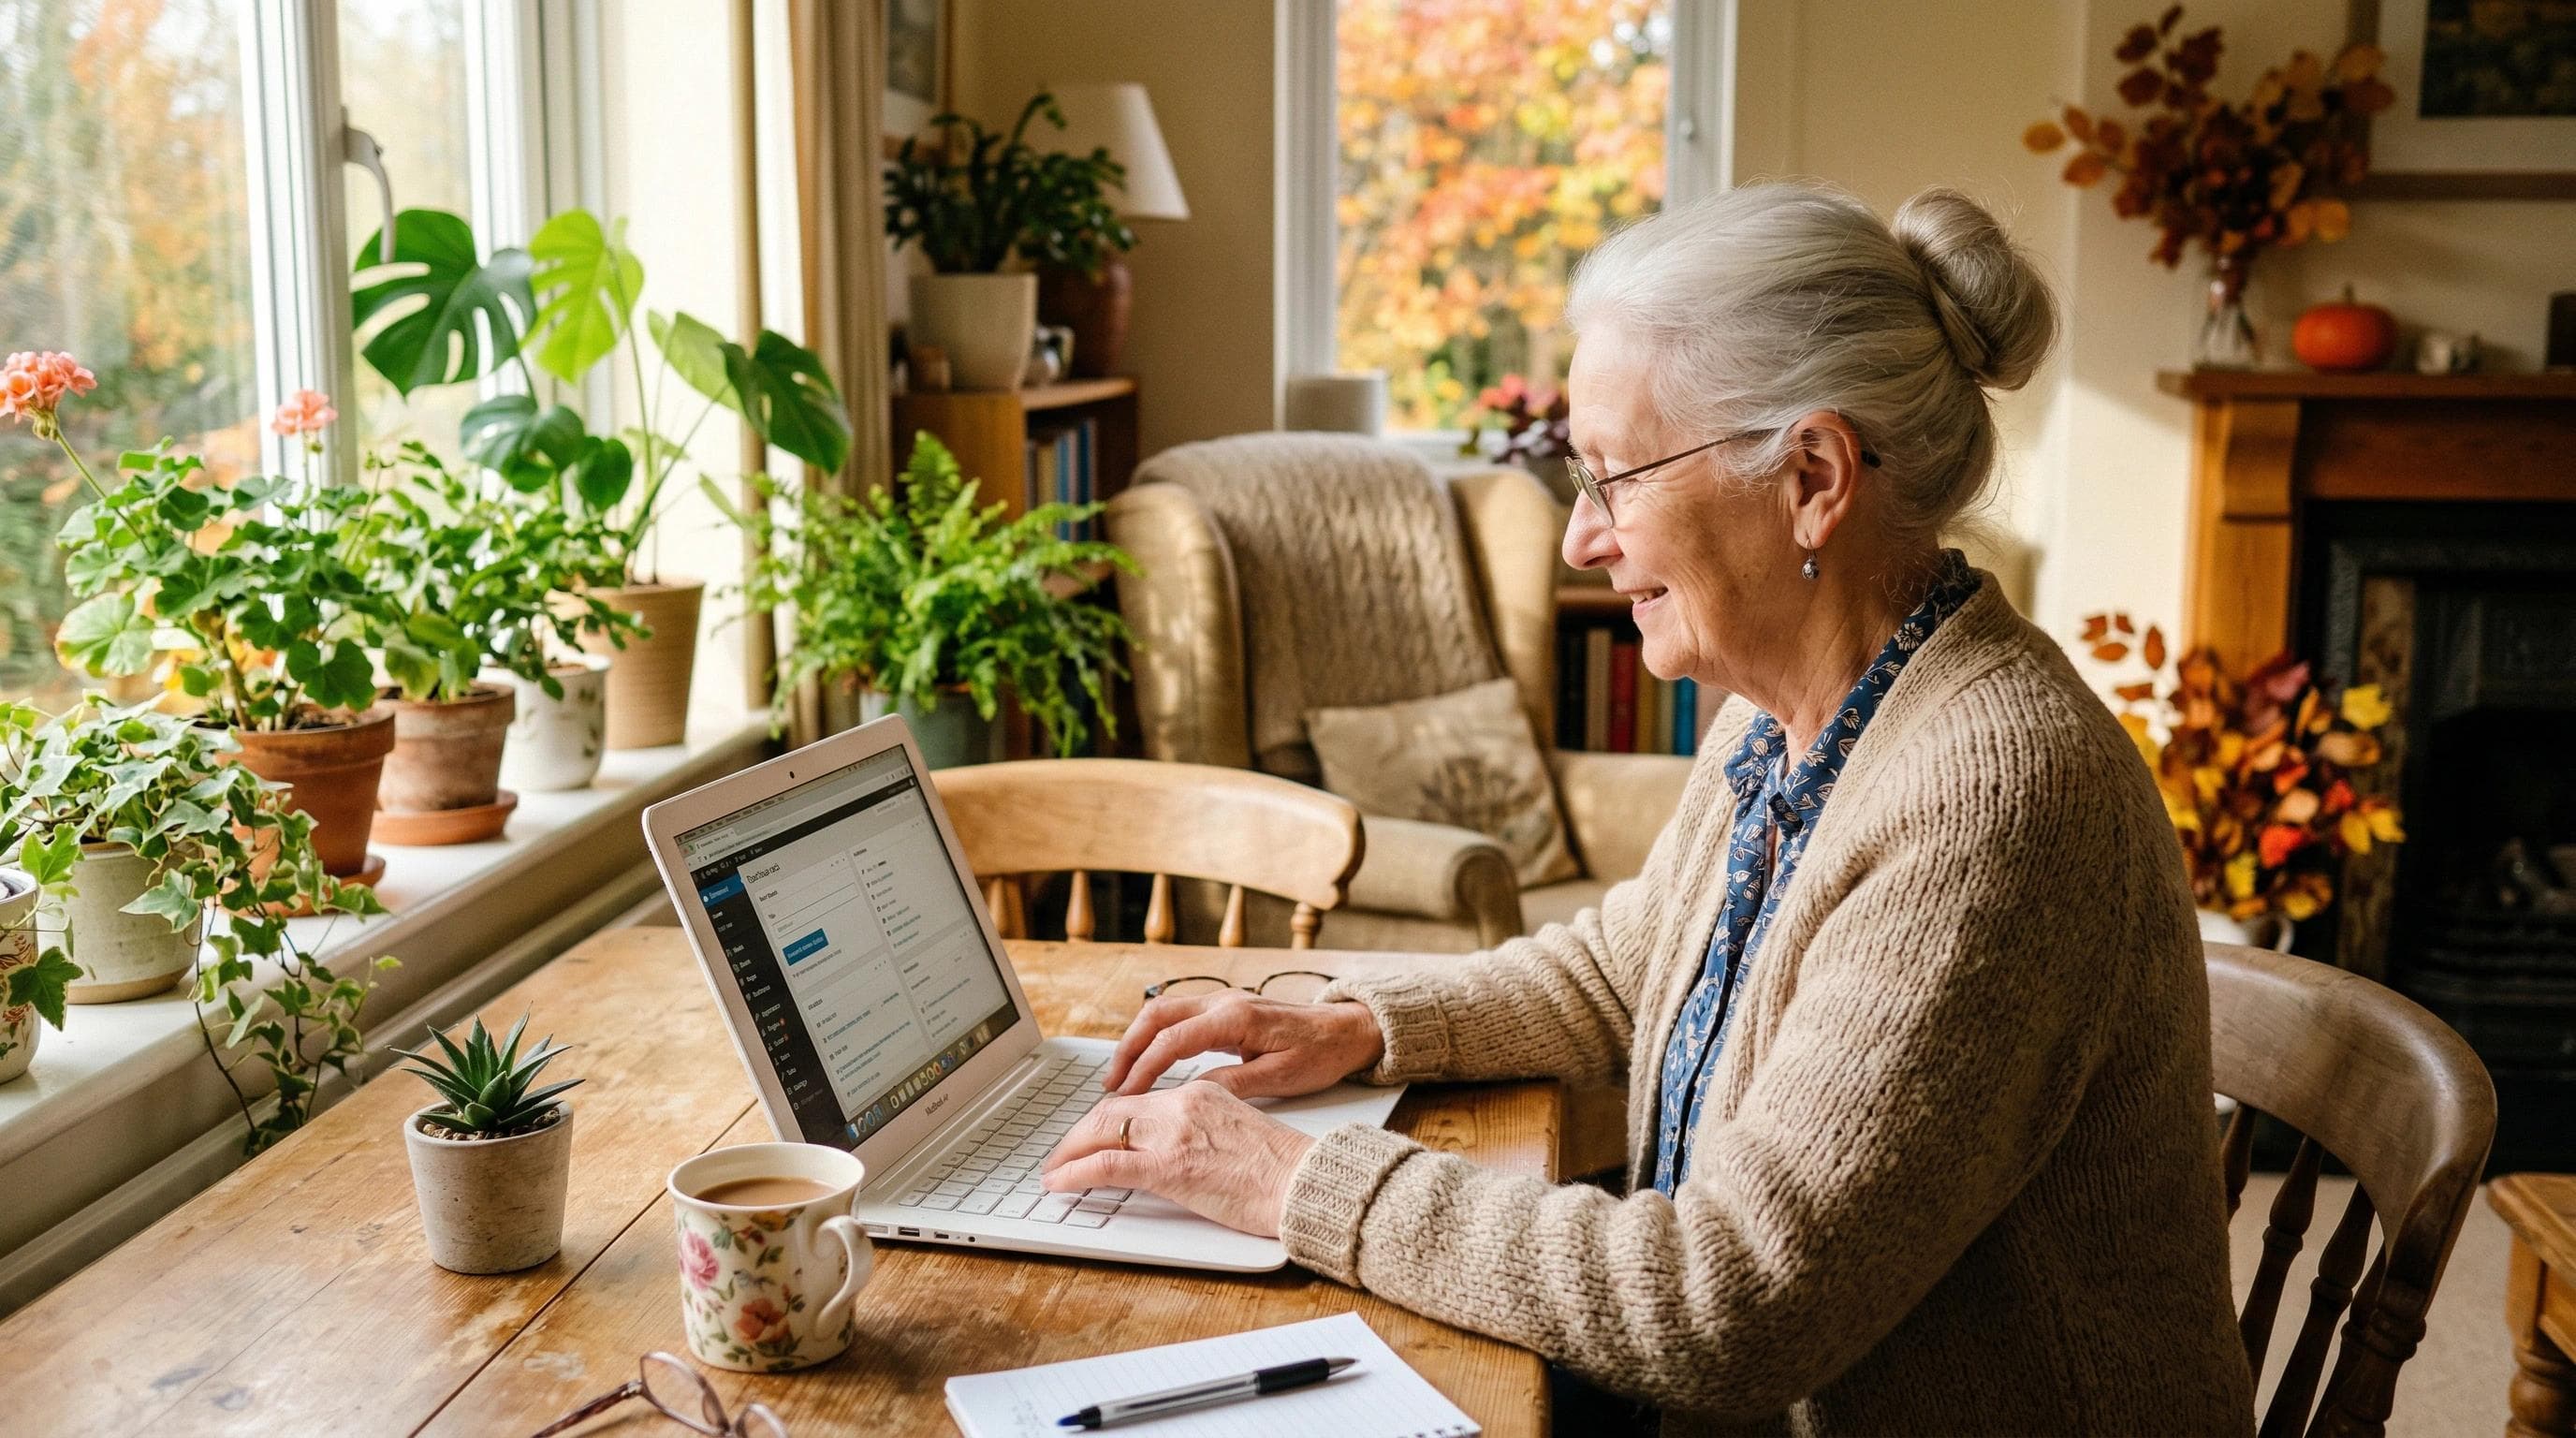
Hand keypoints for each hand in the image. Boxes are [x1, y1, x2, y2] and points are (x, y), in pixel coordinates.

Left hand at [1041, 1082, 1316, 1236]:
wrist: (1305, 1182)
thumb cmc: (1283, 1169)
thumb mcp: (1238, 1130)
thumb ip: (1204, 1128)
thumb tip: (1180, 1147)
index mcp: (1201, 1092)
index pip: (1138, 1100)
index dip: (1106, 1118)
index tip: (1091, 1134)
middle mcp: (1183, 1104)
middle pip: (1112, 1110)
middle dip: (1078, 1133)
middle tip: (1061, 1152)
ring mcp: (1174, 1134)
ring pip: (1101, 1131)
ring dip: (1068, 1152)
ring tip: (1053, 1170)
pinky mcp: (1169, 1167)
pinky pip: (1105, 1166)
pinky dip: (1074, 1173)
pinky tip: (1059, 1183)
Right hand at [1103, 991, 1385, 1097]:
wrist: (1346, 1030)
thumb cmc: (1320, 1054)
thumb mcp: (1280, 1078)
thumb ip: (1233, 1084)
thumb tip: (1190, 1095)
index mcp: (1236, 1017)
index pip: (1173, 1040)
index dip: (1144, 1068)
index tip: (1125, 1096)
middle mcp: (1223, 1001)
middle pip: (1156, 1016)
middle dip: (1127, 1049)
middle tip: (1110, 1086)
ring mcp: (1222, 1000)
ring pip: (1162, 1012)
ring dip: (1137, 1041)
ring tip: (1122, 1077)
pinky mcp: (1225, 1009)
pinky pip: (1178, 1017)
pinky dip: (1155, 1037)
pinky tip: (1148, 1061)